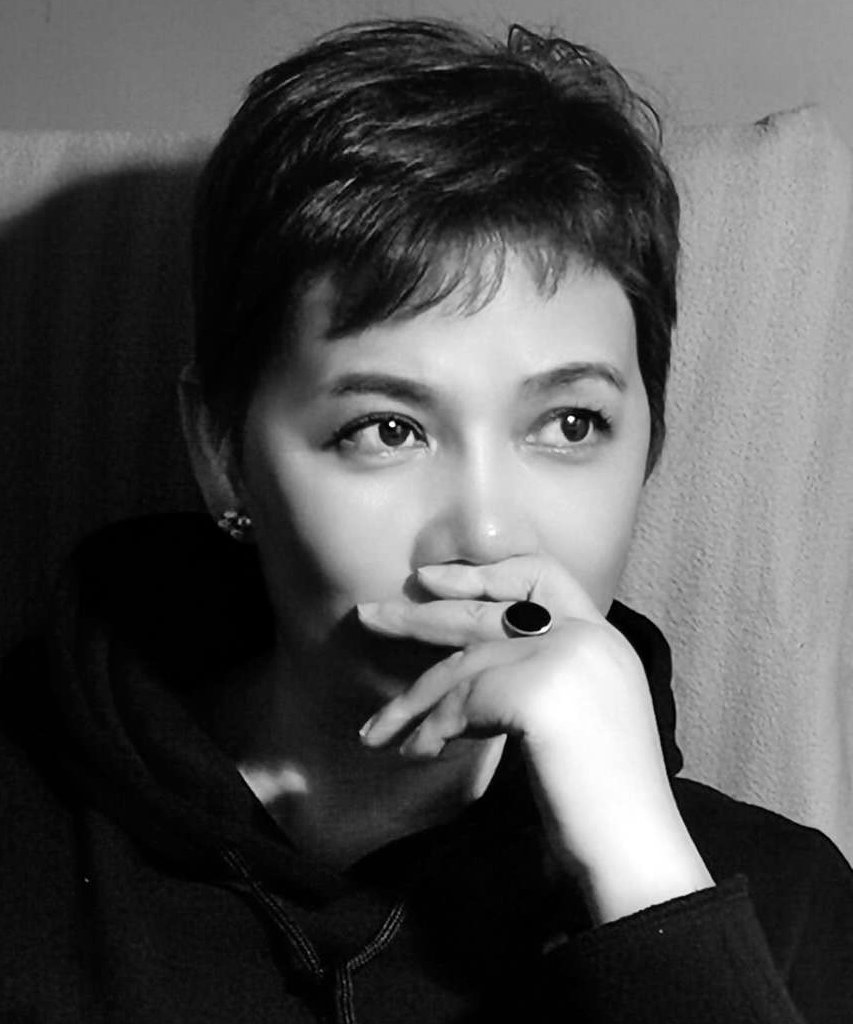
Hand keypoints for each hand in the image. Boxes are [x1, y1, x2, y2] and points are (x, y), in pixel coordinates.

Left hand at [357, 556, 712, 921]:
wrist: (636, 852)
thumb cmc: (600, 804)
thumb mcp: (574, 722)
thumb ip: (533, 682)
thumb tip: (461, 679)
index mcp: (603, 640)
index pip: (542, 576)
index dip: (484, 574)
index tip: (429, 579)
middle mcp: (588, 638)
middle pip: (488, 610)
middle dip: (421, 615)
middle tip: (367, 615)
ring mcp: (567, 659)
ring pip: (466, 662)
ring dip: (413, 700)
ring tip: (375, 732)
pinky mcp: (540, 691)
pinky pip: (464, 702)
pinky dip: (432, 730)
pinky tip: (416, 753)